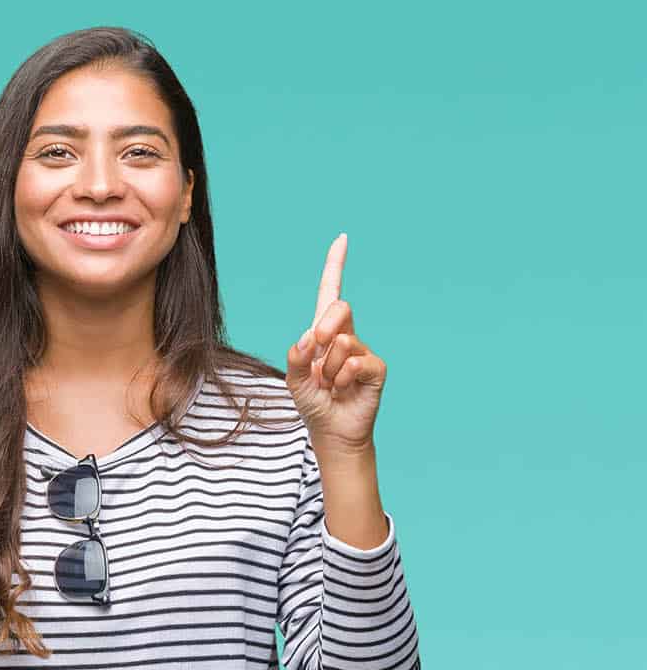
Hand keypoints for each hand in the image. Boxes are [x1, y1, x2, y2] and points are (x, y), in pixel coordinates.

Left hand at [285, 233, 387, 452]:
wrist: (331, 431)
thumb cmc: (313, 402)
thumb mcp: (293, 379)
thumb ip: (296, 355)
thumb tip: (312, 336)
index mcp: (323, 332)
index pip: (330, 293)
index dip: (336, 265)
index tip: (342, 238)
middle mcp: (345, 335)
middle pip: (338, 307)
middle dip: (323, 327)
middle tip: (316, 351)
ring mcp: (362, 350)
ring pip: (341, 341)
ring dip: (326, 368)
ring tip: (329, 385)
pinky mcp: (376, 368)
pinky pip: (356, 361)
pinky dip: (342, 378)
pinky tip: (342, 390)